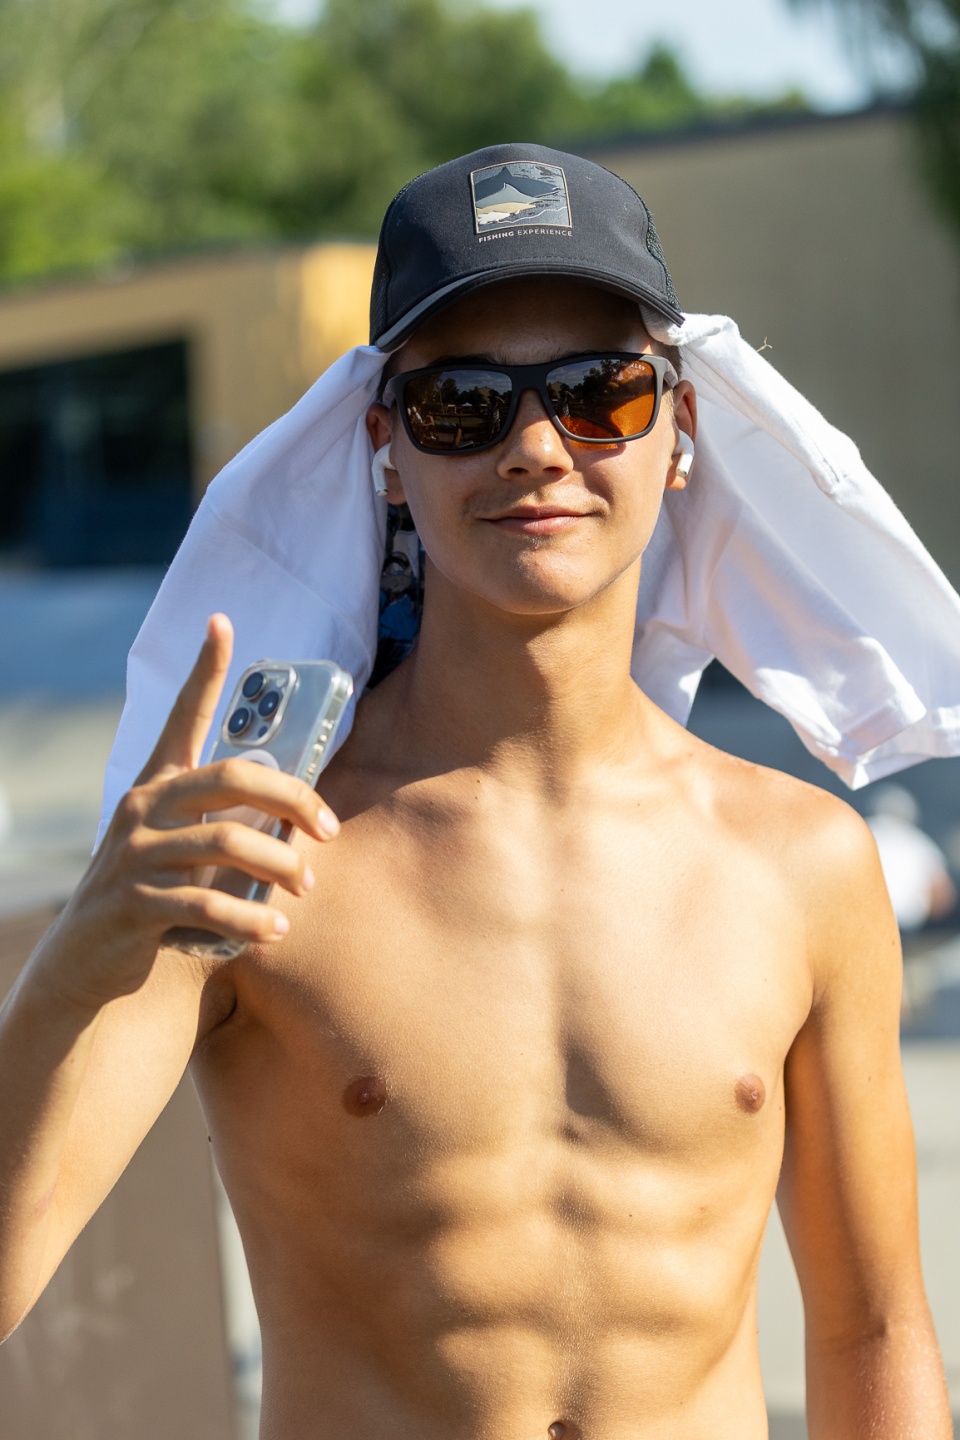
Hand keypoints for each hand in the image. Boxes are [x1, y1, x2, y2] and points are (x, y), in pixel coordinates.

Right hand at [41, 615, 338, 1009]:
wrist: (89, 962)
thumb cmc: (155, 895)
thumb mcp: (184, 849)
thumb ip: (228, 824)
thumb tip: (304, 818)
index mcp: (158, 785)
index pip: (182, 716)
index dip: (204, 670)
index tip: (222, 622)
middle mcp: (143, 808)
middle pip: (232, 778)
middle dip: (292, 800)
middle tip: (328, 830)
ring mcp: (133, 854)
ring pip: (227, 844)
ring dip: (280, 868)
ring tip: (305, 889)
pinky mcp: (132, 902)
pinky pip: (205, 902)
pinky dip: (249, 918)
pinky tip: (276, 931)